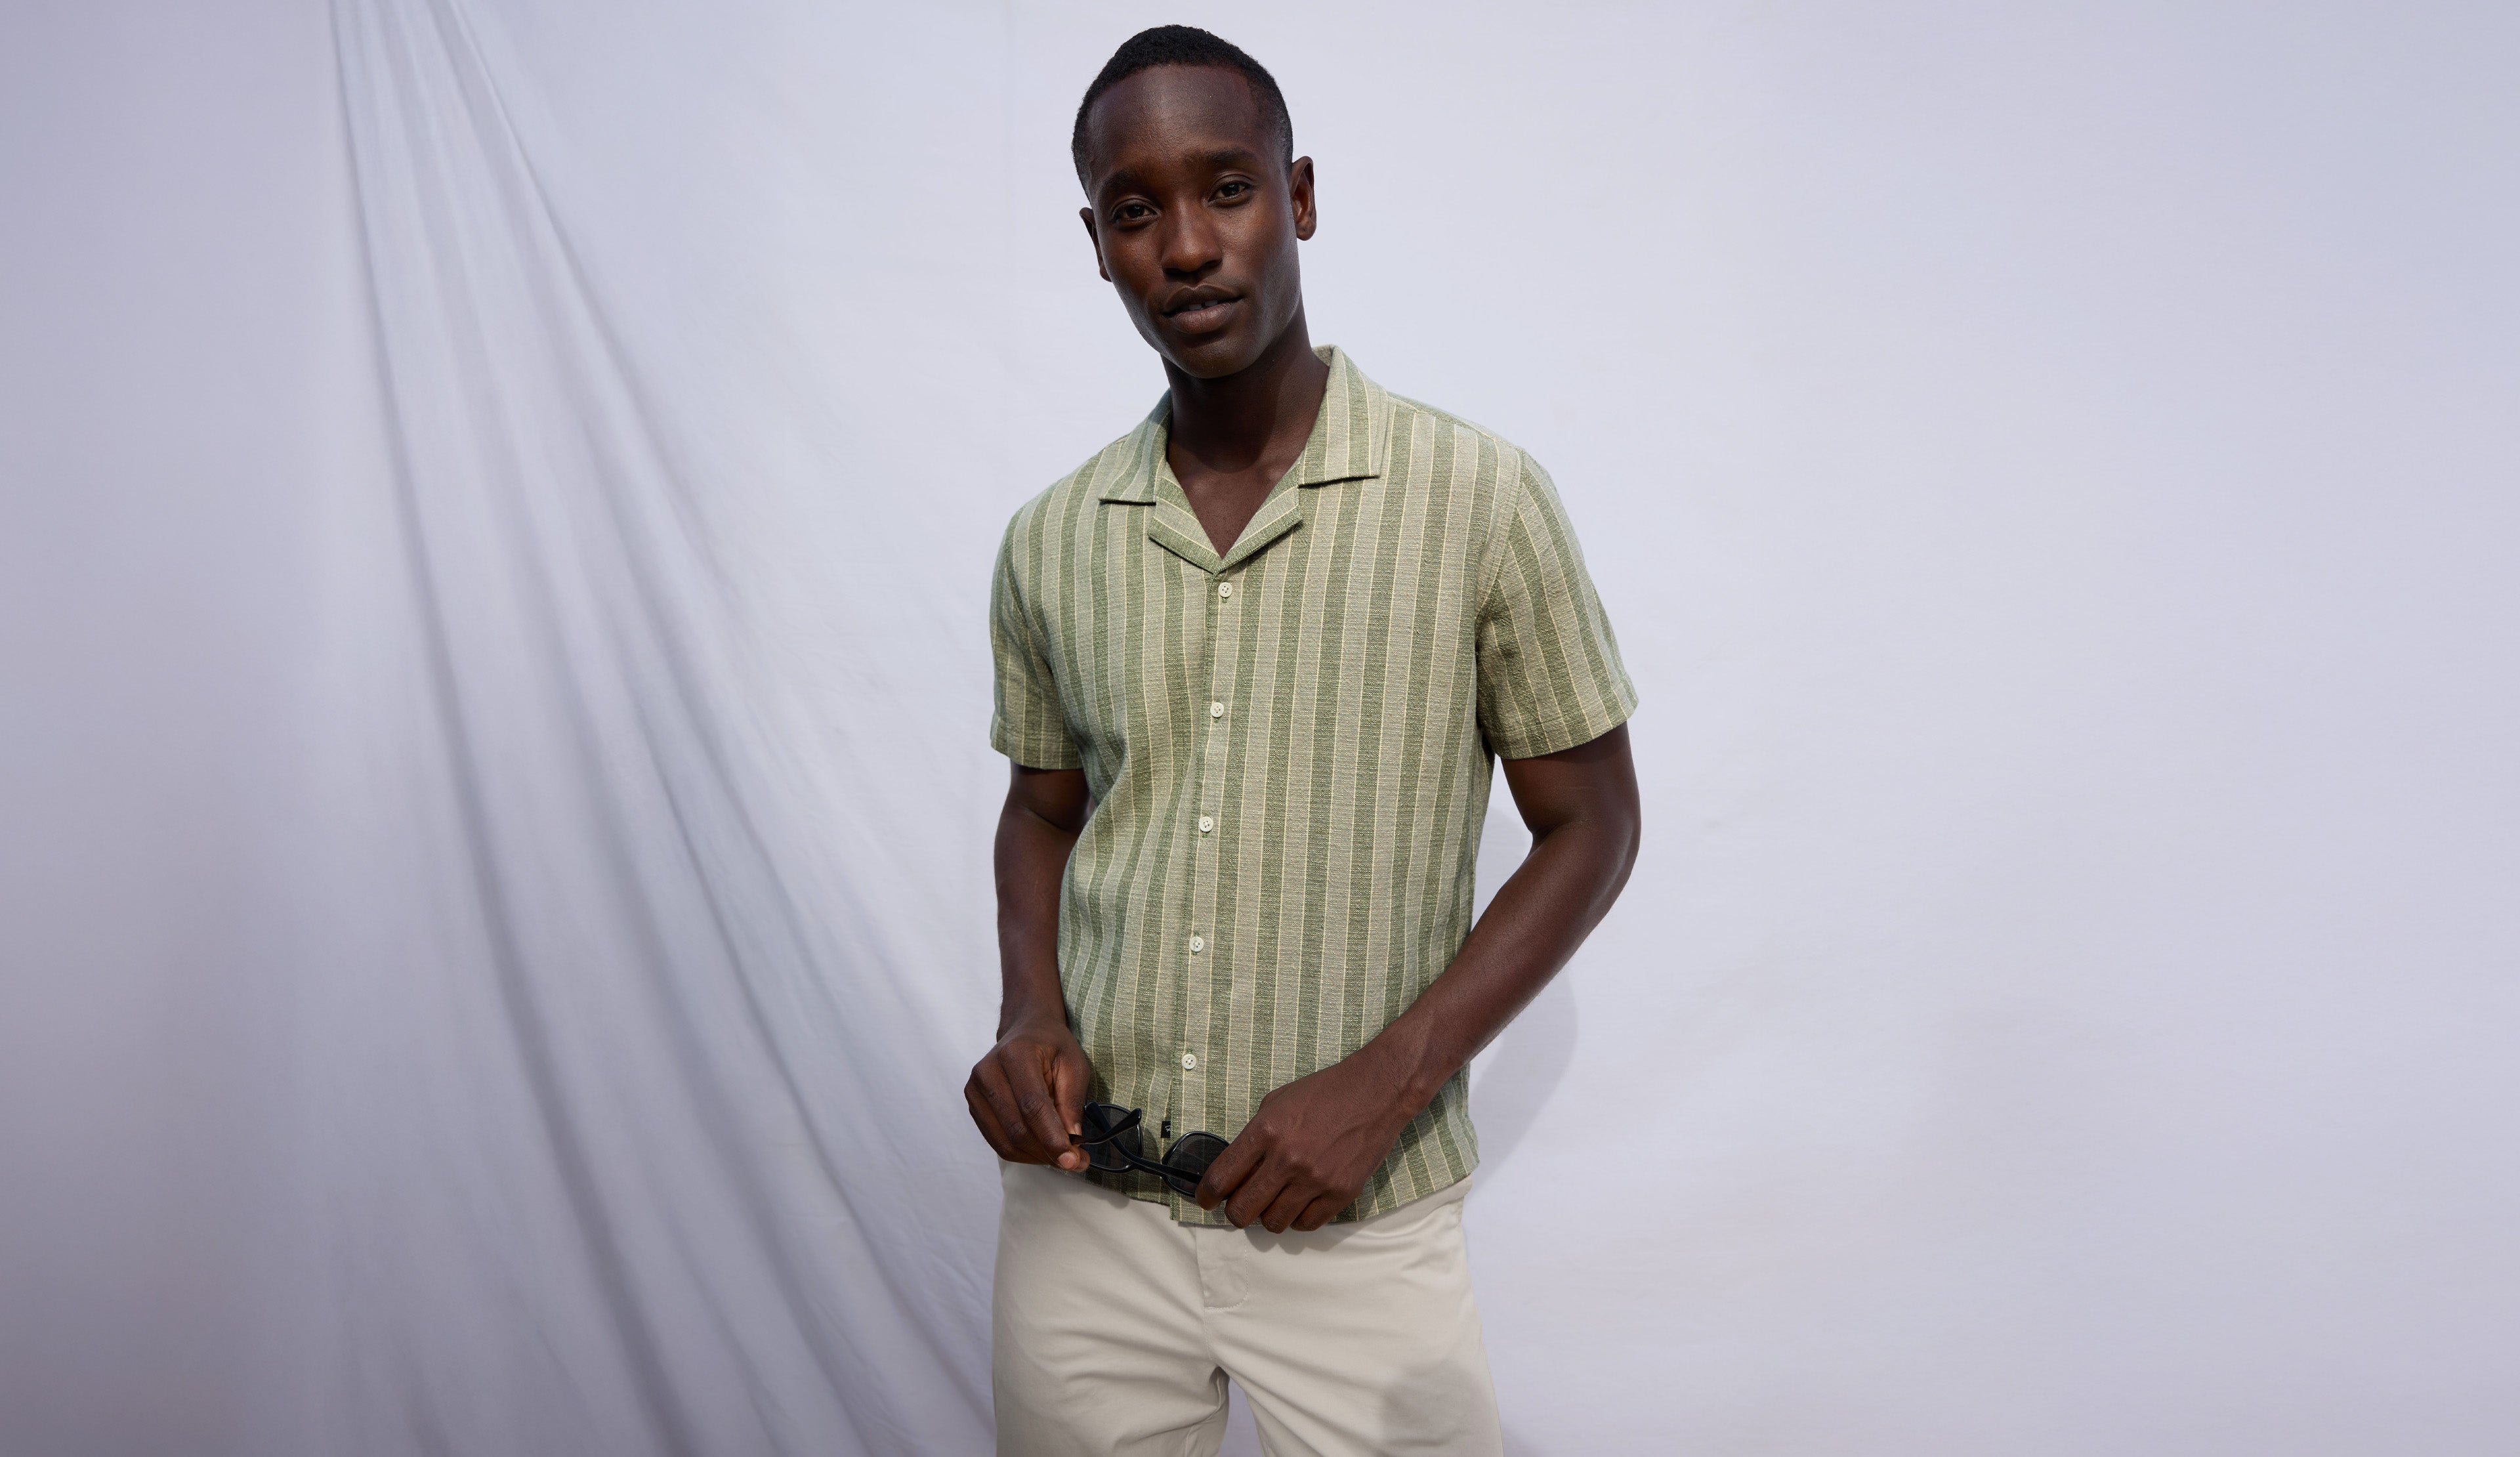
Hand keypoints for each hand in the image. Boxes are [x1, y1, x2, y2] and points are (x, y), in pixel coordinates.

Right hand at [966, 1017, 1092, 1171]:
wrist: (1024, 1031)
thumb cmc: (1052, 1046)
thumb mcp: (1074, 1064)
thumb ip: (1072, 1101)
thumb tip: (1071, 1140)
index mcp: (1015, 1054)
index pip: (1032, 1105)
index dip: (1052, 1137)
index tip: (1073, 1160)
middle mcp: (987, 1071)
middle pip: (1017, 1128)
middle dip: (1048, 1151)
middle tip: (1076, 1161)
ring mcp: (974, 1089)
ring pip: (1005, 1141)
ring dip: (1036, 1157)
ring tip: (1061, 1156)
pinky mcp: (973, 1104)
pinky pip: (996, 1142)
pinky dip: (1022, 1153)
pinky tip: (1041, 1149)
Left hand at [1195, 1049, 1417, 1231]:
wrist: (1376, 1093)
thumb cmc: (1324, 1093)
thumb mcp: (1276, 1102)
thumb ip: (1254, 1137)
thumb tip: (1235, 1170)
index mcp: (1266, 1132)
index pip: (1222, 1178)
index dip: (1206, 1195)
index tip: (1206, 1200)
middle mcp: (1287, 1159)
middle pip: (1243, 1210)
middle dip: (1235, 1213)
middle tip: (1240, 1206)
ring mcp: (1315, 1180)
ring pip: (1273, 1223)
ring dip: (1268, 1216)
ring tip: (1274, 1202)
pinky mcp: (1340, 1193)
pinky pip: (1306, 1225)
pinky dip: (1298, 1219)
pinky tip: (1300, 1203)